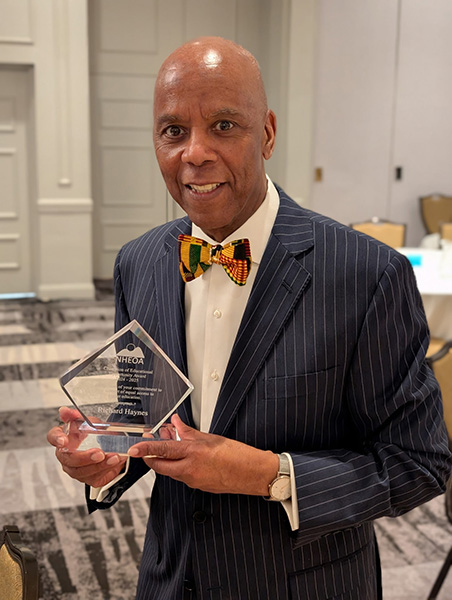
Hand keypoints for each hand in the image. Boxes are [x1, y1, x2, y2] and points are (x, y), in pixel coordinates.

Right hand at [47, 406, 127, 487]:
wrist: (110, 445)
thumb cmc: (94, 434)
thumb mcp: (88, 421)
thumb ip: (76, 416)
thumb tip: (64, 410)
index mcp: (63, 439)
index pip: (53, 437)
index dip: (56, 439)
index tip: (64, 440)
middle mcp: (66, 456)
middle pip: (69, 459)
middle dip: (84, 457)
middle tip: (99, 453)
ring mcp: (76, 469)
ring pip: (82, 472)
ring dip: (99, 465)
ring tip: (113, 457)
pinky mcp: (89, 478)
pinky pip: (95, 478)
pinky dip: (107, 470)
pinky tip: (115, 462)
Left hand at [128, 414, 278, 494]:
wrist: (254, 474)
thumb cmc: (239, 455)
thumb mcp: (211, 438)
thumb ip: (189, 432)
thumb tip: (176, 425)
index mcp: (194, 454)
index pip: (163, 451)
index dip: (146, 449)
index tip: (134, 449)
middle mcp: (190, 470)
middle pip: (161, 465)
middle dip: (152, 456)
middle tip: (149, 444)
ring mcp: (194, 480)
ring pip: (171, 471)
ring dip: (166, 459)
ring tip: (169, 444)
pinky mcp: (198, 486)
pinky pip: (181, 476)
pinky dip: (178, 465)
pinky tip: (183, 456)